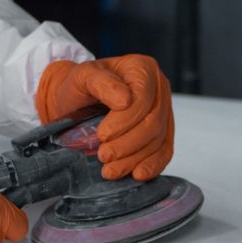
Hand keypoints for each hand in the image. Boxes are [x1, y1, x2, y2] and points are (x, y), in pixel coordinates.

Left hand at [37, 55, 175, 181]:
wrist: (77, 100)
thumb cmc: (81, 86)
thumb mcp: (82, 76)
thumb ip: (101, 82)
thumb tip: (125, 100)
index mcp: (143, 69)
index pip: (143, 99)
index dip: (124, 121)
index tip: (102, 135)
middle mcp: (159, 88)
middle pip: (153, 123)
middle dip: (127, 144)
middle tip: (104, 155)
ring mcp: (163, 111)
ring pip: (158, 141)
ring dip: (134, 159)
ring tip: (110, 169)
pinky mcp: (162, 133)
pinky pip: (164, 151)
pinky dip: (152, 165)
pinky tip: (137, 174)